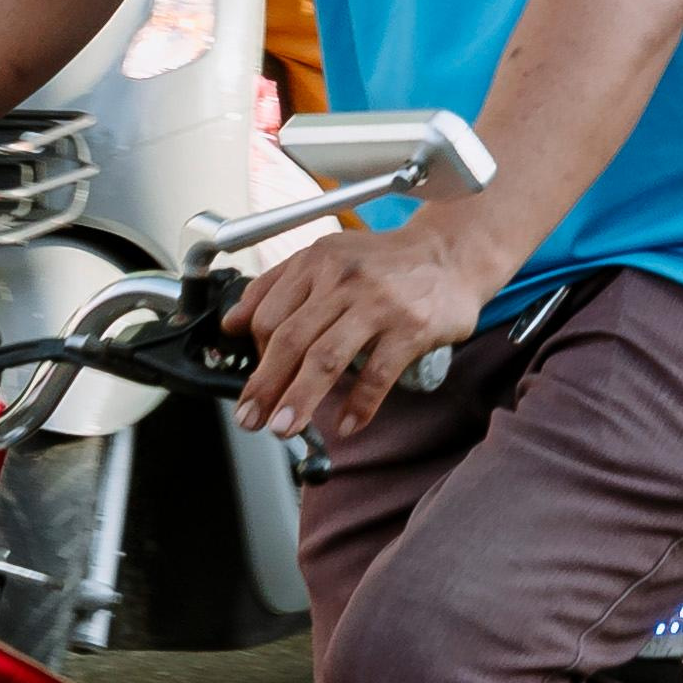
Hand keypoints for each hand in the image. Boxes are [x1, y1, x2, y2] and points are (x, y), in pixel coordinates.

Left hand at [228, 198, 502, 444]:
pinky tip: (346, 425)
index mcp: (317, 263)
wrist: (451, 255)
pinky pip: (377, 374)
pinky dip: (359, 404)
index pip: (270, 315)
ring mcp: (379, 303)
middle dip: (265, 385)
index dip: (255, 356)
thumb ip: (277, 285)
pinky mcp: (411, 327)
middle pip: (291, 340)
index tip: (252, 386)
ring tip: (284, 427)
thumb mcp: (328, 258)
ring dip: (300, 399)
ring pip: (327, 358)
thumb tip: (231, 323)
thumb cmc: (385, 263)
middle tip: (251, 419)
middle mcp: (344, 279)